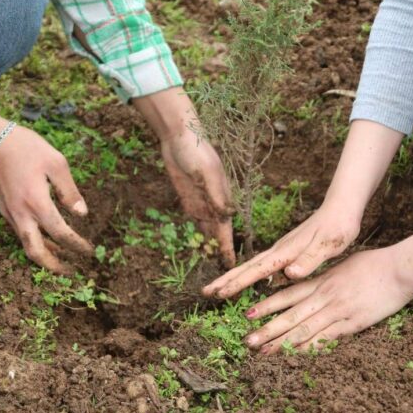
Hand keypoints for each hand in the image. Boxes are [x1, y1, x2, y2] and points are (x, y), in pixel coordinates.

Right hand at [0, 99, 91, 272]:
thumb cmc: (27, 148)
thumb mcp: (56, 164)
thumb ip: (69, 191)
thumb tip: (82, 214)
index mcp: (37, 203)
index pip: (60, 233)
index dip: (76, 245)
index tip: (89, 251)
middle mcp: (21, 214)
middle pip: (36, 251)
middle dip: (53, 266)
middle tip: (69, 272)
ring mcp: (9, 213)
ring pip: (26, 243)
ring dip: (44, 253)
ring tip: (62, 256)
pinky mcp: (3, 209)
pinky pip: (20, 231)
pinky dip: (34, 239)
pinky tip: (46, 235)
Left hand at [160, 129, 234, 265]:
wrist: (180, 136)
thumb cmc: (197, 151)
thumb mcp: (207, 173)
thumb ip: (216, 195)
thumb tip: (227, 215)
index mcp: (222, 197)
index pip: (226, 228)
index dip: (228, 247)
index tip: (232, 265)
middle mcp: (214, 203)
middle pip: (218, 233)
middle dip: (220, 252)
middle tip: (223, 275)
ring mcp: (201, 201)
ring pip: (206, 230)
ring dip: (209, 246)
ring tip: (213, 266)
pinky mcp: (188, 199)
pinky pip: (194, 221)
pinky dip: (197, 234)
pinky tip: (199, 246)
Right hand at [203, 119, 404, 296]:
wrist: (341, 207)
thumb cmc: (338, 227)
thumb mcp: (328, 245)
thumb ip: (309, 260)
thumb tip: (289, 273)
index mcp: (287, 251)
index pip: (257, 270)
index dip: (238, 283)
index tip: (219, 293)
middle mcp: (280, 249)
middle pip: (248, 267)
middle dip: (226, 280)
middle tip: (205, 292)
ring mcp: (282, 249)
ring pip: (253, 265)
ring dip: (234, 277)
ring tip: (218, 288)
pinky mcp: (287, 249)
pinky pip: (262, 265)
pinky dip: (249, 273)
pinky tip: (247, 279)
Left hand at [241, 226, 412, 353]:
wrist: (398, 268)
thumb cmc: (374, 264)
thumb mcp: (344, 265)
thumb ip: (326, 275)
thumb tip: (312, 278)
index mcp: (321, 281)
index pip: (288, 294)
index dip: (267, 305)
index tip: (249, 314)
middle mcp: (324, 296)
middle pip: (290, 315)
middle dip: (267, 329)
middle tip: (248, 341)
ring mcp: (337, 310)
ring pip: (304, 329)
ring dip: (283, 342)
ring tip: (265, 352)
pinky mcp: (353, 322)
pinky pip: (327, 337)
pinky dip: (310, 347)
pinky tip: (297, 356)